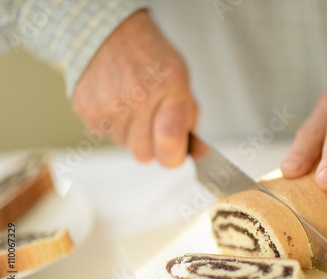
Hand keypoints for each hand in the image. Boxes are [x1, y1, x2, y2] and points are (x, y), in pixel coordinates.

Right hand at [72, 10, 197, 166]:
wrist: (108, 34)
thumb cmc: (150, 58)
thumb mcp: (181, 81)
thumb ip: (190, 119)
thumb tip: (198, 153)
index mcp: (168, 89)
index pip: (170, 145)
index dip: (174, 155)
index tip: (175, 152)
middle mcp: (137, 100)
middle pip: (145, 155)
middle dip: (152, 144)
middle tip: (152, 120)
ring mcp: (109, 108)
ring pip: (125, 146)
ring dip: (132, 132)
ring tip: (132, 104)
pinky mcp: (87, 113)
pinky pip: (106, 136)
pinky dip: (113, 125)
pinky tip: (116, 102)